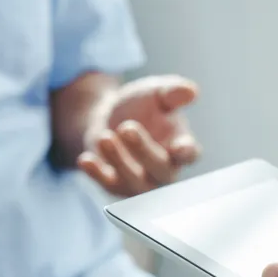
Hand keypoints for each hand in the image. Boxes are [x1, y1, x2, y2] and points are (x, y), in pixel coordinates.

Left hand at [77, 75, 200, 195]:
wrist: (108, 116)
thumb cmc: (141, 106)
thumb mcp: (155, 92)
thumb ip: (172, 92)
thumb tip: (191, 91)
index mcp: (180, 145)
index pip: (190, 154)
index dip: (186, 152)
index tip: (180, 147)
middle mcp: (164, 169)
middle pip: (160, 169)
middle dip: (144, 150)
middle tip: (127, 127)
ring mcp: (141, 181)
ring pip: (135, 182)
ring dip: (119, 161)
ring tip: (105, 137)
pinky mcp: (115, 185)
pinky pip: (108, 185)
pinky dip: (96, 174)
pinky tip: (86, 160)